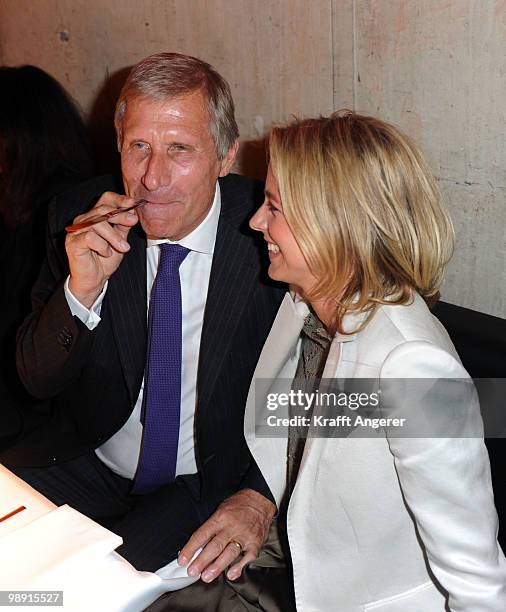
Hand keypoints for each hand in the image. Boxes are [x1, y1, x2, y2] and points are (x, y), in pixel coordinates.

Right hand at [66, 192, 139, 306]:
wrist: (94, 280)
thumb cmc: (104, 260)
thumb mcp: (119, 240)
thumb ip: (123, 226)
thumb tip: (133, 213)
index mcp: (95, 217)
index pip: (105, 199)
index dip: (119, 199)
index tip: (133, 203)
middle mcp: (84, 220)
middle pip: (103, 210)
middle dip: (120, 215)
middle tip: (133, 222)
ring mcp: (76, 231)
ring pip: (98, 224)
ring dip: (114, 236)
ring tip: (123, 247)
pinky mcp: (73, 242)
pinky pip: (90, 237)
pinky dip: (102, 245)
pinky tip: (106, 253)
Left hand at [178, 489, 275, 582]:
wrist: (260, 500)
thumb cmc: (238, 505)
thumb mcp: (221, 509)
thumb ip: (211, 527)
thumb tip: (198, 546)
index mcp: (221, 517)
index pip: (202, 534)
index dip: (191, 548)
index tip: (183, 559)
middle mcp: (232, 527)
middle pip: (215, 545)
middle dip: (202, 560)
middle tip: (192, 571)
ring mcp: (245, 535)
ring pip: (229, 553)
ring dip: (217, 566)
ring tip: (206, 576)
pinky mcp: (256, 543)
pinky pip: (247, 557)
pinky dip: (239, 567)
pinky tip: (231, 574)